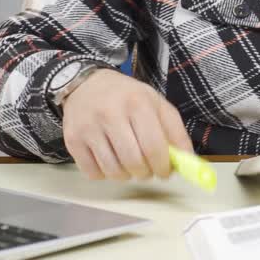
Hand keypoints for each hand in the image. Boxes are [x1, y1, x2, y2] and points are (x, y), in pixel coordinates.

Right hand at [61, 69, 193, 180]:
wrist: (86, 84)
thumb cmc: (126, 97)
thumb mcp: (156, 104)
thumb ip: (175, 131)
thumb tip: (187, 162)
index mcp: (137, 102)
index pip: (154, 146)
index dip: (162, 166)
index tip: (165, 172)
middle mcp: (110, 113)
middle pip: (133, 161)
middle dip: (145, 173)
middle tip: (147, 169)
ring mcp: (88, 127)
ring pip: (113, 171)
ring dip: (126, 175)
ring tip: (129, 163)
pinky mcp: (72, 140)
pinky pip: (93, 173)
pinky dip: (104, 174)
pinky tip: (109, 160)